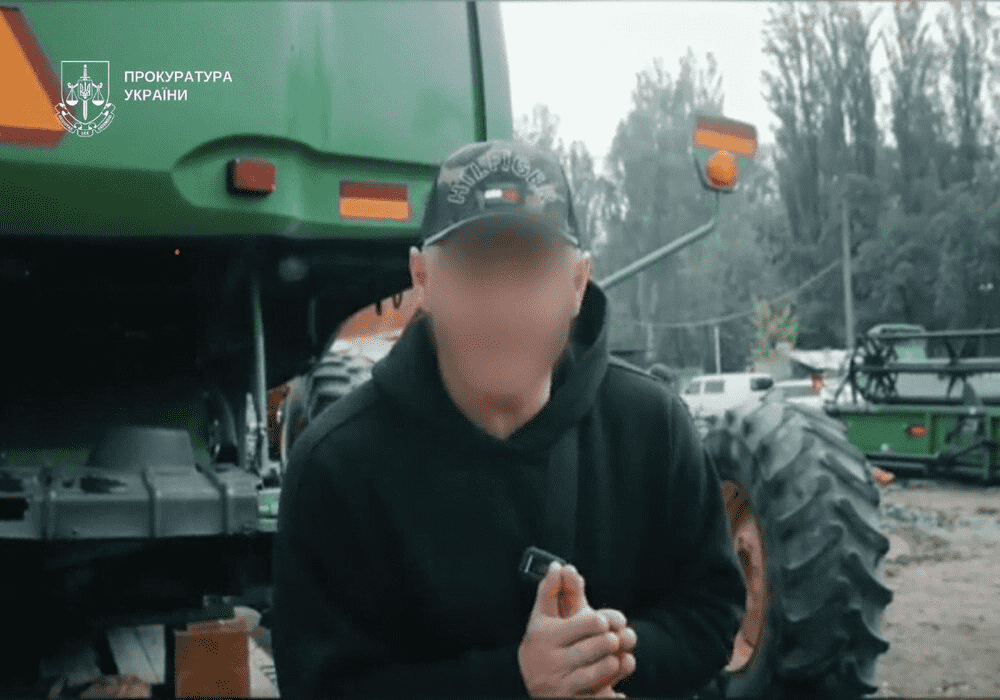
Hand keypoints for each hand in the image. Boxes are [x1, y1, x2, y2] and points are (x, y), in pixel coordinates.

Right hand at [518, 562, 631, 697]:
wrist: (532, 682)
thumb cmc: (543, 642)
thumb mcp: (543, 617)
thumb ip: (551, 591)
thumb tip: (559, 566)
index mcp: (546, 637)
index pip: (580, 625)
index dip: (597, 622)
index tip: (604, 621)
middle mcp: (552, 662)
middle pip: (591, 649)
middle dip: (608, 642)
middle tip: (614, 639)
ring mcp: (562, 685)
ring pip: (597, 674)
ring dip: (612, 666)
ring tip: (615, 659)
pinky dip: (610, 697)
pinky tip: (618, 694)